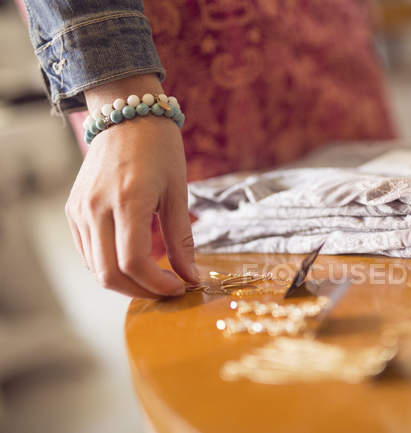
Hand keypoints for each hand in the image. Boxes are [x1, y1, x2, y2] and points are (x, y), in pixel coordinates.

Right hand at [66, 75, 197, 296]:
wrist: (127, 113)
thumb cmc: (159, 148)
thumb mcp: (178, 192)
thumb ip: (183, 239)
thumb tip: (191, 277)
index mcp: (128, 200)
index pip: (134, 262)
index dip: (158, 284)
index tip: (180, 286)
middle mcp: (96, 208)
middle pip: (109, 274)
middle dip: (141, 291)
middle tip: (167, 289)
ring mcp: (79, 209)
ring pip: (95, 268)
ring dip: (125, 282)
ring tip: (154, 277)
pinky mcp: (73, 209)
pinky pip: (87, 252)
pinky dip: (109, 265)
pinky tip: (134, 262)